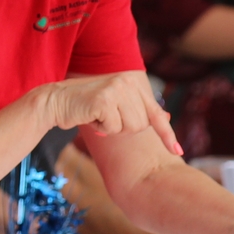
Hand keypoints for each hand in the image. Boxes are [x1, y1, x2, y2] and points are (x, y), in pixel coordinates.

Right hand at [38, 72, 180, 156]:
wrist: (55, 101)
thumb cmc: (86, 107)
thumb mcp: (115, 105)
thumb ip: (138, 110)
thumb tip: (166, 116)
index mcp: (134, 83)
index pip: (156, 113)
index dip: (167, 134)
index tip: (178, 152)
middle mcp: (129, 82)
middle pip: (141, 125)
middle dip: (123, 129)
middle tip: (105, 118)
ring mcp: (117, 88)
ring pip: (130, 128)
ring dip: (112, 129)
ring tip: (98, 116)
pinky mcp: (105, 99)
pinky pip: (114, 128)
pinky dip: (101, 128)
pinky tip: (90, 116)